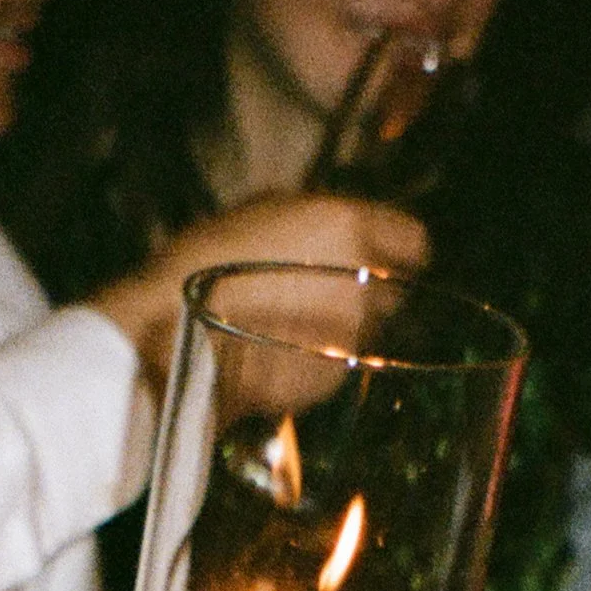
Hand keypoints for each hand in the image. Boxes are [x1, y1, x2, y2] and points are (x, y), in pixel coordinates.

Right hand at [85, 195, 428, 386]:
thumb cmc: (207, 264)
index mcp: (349, 226)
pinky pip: (341, 363)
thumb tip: (343, 221)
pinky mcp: (335, 378)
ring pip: (370, 328)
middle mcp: (363, 280)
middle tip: (330, 291)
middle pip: (396, 289)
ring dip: (346, 325)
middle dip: (372, 289)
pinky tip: (283, 351)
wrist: (177, 337)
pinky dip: (323, 358)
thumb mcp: (261, 212)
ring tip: (298, 324)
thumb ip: (315, 216)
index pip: (414, 240)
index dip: (398, 250)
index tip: (382, 256)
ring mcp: (352, 334)